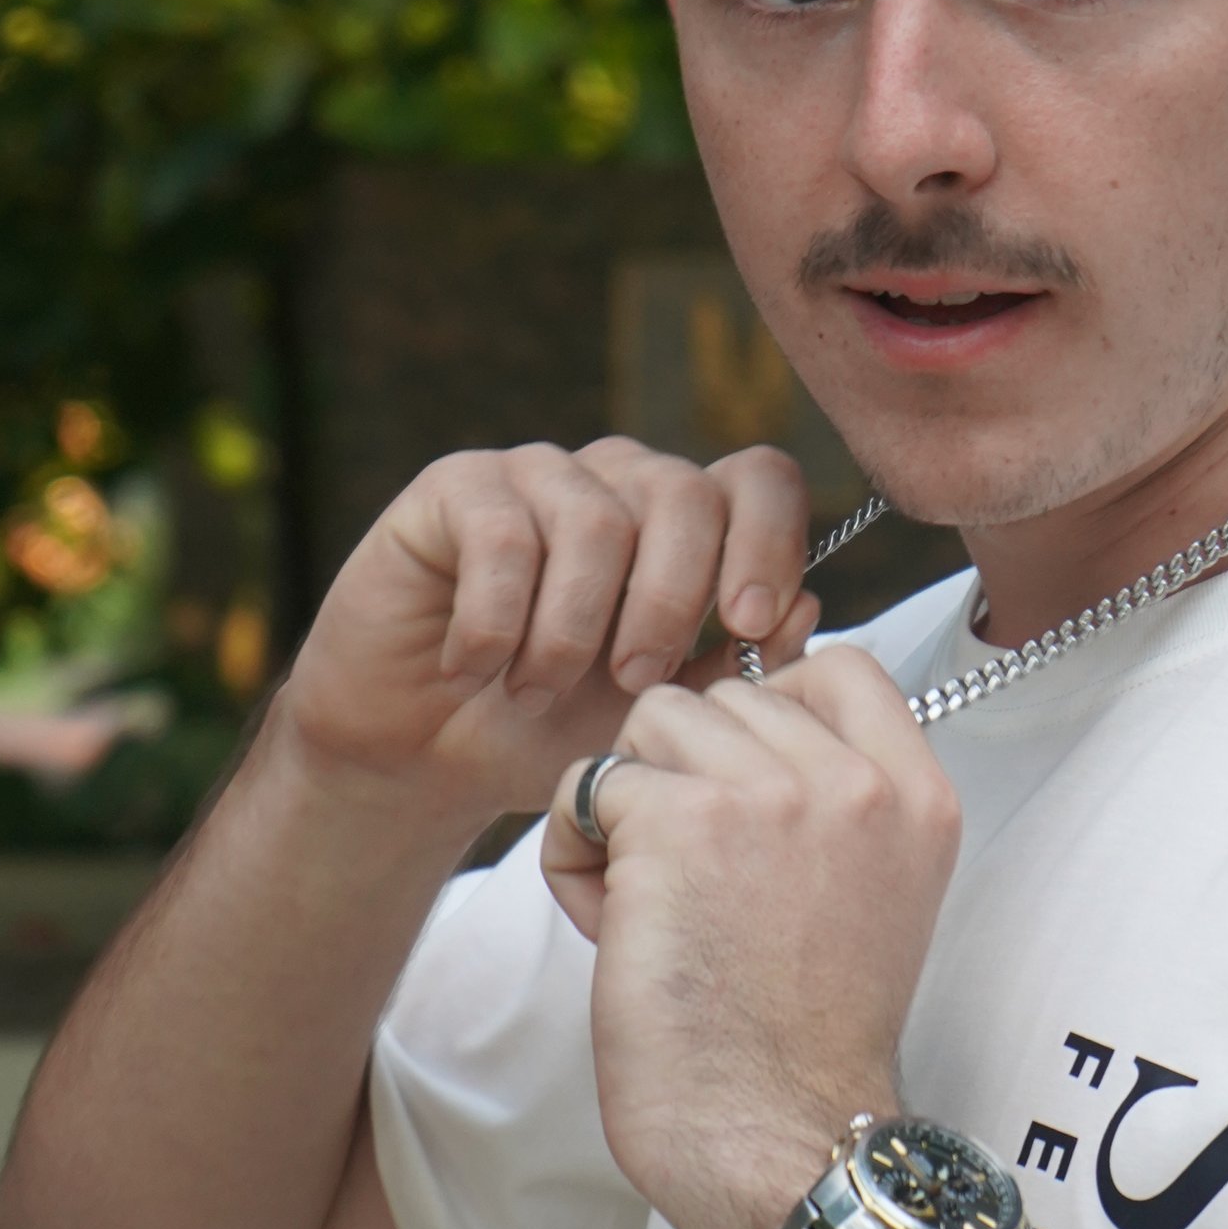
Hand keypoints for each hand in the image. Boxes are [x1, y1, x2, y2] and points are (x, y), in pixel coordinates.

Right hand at [279, 436, 816, 829]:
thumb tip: (806, 607)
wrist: (422, 753)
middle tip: (634, 680)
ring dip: (573, 629)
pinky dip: (497, 623)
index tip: (744, 623)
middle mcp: (620, 482)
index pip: (758, 481)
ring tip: (539, 691)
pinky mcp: (457, 487)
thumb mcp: (656, 716)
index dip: (769, 541)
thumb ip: (732, 665)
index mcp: (685, 524)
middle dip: (670, 602)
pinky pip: (502, 536)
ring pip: (596, 520)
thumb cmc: (550, 728)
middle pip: (685, 493)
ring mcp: (540, 475)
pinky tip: (475, 670)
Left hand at [542, 647, 961, 1228]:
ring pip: (651, 723)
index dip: (769, 708)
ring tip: (652, 903)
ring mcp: (772, 793)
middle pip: (726, 695)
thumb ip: (829, 804)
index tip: (743, 789)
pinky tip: (614, 929)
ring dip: (628, 805)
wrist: (780, 1142)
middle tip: (696, 886)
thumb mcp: (868, 899)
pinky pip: (588, 785)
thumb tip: (728, 729)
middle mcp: (858, 782)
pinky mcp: (681, 821)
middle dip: (687, 774)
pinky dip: (577, 856)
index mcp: (918, 798)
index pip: (839, 666)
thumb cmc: (802, 1046)